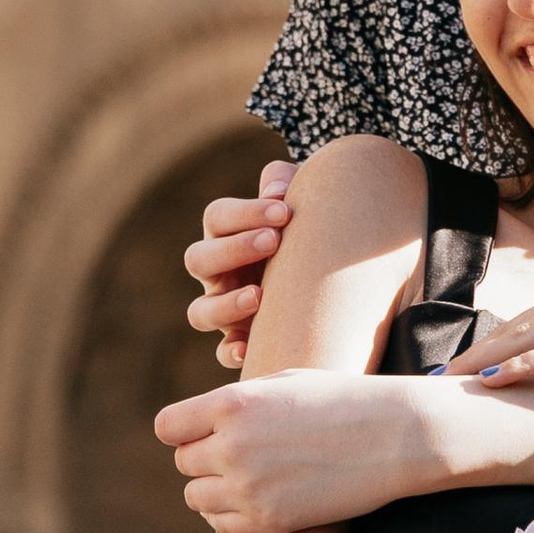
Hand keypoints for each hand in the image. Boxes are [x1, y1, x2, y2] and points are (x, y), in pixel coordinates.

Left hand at [157, 366, 436, 532]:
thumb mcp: (282, 384)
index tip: (206, 430)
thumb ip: (234, 404)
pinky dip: (231, 512)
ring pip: (196, 496)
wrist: (395, 436)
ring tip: (251, 474)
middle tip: (243, 451)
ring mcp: (249, 488)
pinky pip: (221, 522)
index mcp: (233, 404)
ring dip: (214, 487)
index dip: (186, 429)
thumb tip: (194, 427)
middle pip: (184, 462)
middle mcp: (233, 446)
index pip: (169, 426)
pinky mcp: (267, 521)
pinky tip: (261, 495)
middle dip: (206, 456)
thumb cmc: (339, 400)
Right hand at [184, 158, 295, 368]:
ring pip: (200, 312)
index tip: (284, 212)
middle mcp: (219, 272)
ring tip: (260, 295)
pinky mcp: (242, 339)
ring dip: (225, 303)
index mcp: (228, 234)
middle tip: (274, 241)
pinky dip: (230, 352)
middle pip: (198, 259)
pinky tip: (249, 348)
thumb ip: (285, 180)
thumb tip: (276, 191)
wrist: (335, 271)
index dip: (244, 213)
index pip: (216, 217)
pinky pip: (222, 353)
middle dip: (234, 249)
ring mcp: (226, 309)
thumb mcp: (304, 197)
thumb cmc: (310, 227)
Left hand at [451, 281, 533, 393]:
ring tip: (451, 382)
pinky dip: (525, 364)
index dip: (484, 348)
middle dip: (472, 355)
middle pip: (514, 329)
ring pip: (528, 337)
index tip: (452, 372)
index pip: (520, 325)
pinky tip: (497, 379)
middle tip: (435, 380)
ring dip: (486, 361)